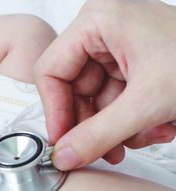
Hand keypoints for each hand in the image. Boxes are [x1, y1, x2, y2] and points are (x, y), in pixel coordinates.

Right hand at [34, 0, 175, 169]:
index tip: (63, 142)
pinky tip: (151, 126)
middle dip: (92, 124)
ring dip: (114, 127)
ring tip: (143, 136)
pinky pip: (112, 98)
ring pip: (93, 98)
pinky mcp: (131, 60)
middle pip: (72, 88)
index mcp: (98, 21)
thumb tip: (63, 156)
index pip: (51, 71)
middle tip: (103, 151)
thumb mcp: (147, 104)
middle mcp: (103, 29)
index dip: (56, 111)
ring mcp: (117, 44)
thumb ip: (98, 135)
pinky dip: (128, 119)